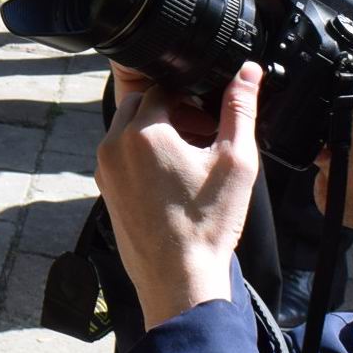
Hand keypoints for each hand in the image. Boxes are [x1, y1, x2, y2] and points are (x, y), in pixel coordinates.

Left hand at [99, 41, 266, 331]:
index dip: (193, 97)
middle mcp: (114, 146)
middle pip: (141, 105)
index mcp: (143, 132)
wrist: (180, 280)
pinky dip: (144, 156)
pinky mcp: (106, 191)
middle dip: (172, 111)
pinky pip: (121, 157)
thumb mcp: (235, 161)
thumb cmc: (207, 225)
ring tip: (191, 158)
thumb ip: (240, 109)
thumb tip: (248, 72)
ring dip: (157, 132)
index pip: (164, 88)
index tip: (212, 118)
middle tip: (203, 134)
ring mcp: (105, 170)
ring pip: (128, 130)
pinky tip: (174, 180)